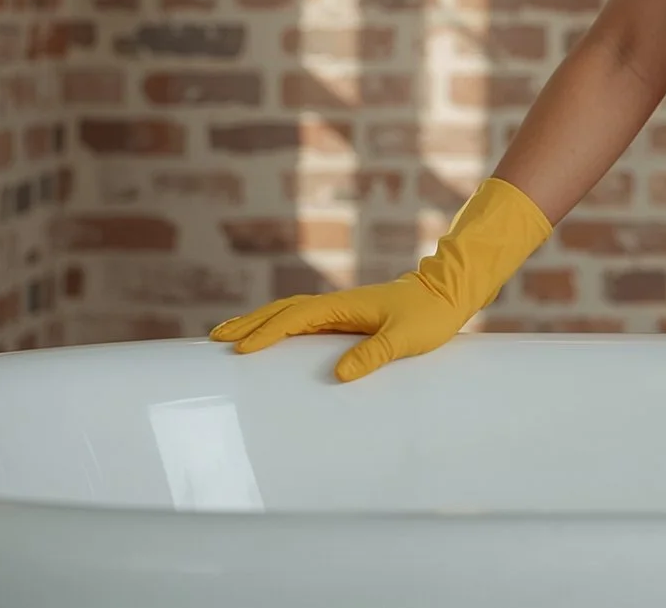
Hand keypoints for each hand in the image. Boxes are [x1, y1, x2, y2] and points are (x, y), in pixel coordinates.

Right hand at [209, 176, 553, 382]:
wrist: (450, 292)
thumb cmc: (431, 316)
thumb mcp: (405, 337)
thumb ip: (375, 354)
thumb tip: (341, 373)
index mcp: (344, 306)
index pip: (295, 319)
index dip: (266, 333)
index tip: (238, 349)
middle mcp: (337, 305)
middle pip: (282, 312)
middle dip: (249, 324)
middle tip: (215, 338)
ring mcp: (342, 310)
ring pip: (291, 314)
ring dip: (261, 323)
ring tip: (231, 336)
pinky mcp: (349, 318)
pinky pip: (306, 322)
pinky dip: (282, 327)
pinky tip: (275, 339)